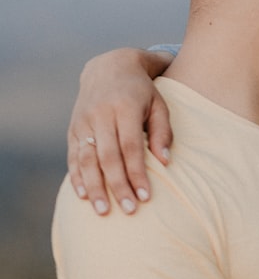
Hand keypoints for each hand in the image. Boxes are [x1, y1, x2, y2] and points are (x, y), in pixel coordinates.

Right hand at [67, 48, 173, 214]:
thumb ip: (162, 131)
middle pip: (108, 156)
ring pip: (86, 159)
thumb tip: (165, 161)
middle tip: (128, 210)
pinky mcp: (72, 128)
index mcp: (125, 108)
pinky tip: (84, 195)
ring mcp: (83, 121)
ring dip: (95, 187)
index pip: (131, 147)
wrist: (109, 67)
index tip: (146, 196)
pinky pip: (73, 155)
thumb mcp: (159, 105)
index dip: (137, 173)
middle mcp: (100, 115)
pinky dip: (77, 177)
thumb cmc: (142, 91)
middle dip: (118, 185)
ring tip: (103, 211)